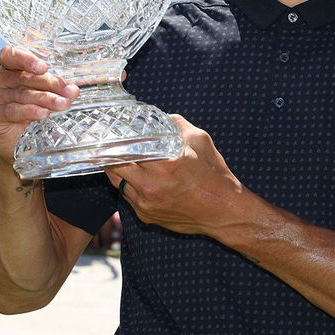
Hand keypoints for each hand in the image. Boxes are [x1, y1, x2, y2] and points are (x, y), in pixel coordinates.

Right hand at [0, 46, 78, 163]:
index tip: (44, 67)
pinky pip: (11, 110)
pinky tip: (43, 113)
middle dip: (49, 84)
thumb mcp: (45, 96)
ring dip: (45, 99)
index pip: (11, 55)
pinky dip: (29, 111)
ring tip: (62, 104)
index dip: (26, 59)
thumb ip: (55, 89)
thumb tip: (74, 89)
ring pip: (21, 94)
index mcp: (9, 68)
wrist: (18, 145)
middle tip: (69, 92)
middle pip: (22, 77)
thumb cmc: (33, 113)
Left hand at [103, 115, 242, 237]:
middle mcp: (150, 186)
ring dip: (119, 171)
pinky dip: (130, 186)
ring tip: (124, 160)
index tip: (111, 133)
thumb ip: (176, 124)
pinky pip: (128, 197)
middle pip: (113, 167)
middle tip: (112, 145)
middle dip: (111, 155)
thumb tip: (160, 117)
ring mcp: (146, 204)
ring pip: (117, 183)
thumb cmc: (214, 175)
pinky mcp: (146, 216)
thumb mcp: (200, 140)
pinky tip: (140, 178)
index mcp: (163, 165)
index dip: (115, 141)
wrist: (223, 211)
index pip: (124, 150)